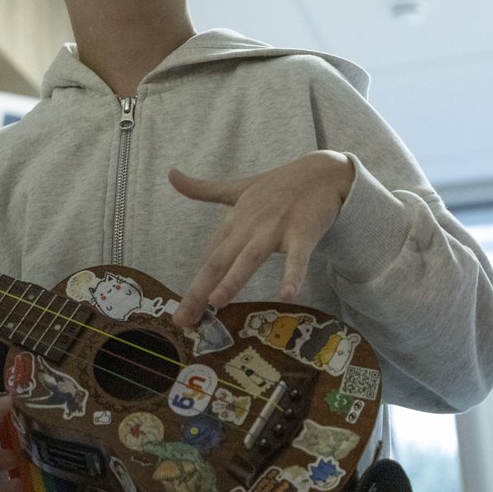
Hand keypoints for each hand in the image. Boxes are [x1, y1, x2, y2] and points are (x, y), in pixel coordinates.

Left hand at [168, 151, 354, 327]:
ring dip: (234, 279)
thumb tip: (170, 174)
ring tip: (217, 302)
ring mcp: (276, 228)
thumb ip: (204, 189)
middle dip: (199, 291)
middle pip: (219, 261)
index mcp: (234, 220)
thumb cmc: (279, 185)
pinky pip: (298, 258)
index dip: (193, 286)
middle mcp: (249, 226)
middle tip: (184, 319)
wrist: (322, 172)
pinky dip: (293, 275)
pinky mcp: (303, 232)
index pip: (208, 258)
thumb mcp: (238, 188)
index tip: (179, 314)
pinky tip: (287, 295)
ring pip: (250, 257)